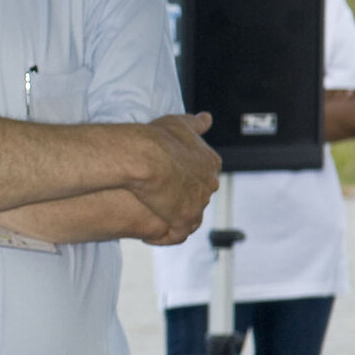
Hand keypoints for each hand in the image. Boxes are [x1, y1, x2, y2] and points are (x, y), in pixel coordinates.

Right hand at [127, 113, 220, 240]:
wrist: (144, 156)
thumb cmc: (157, 138)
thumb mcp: (178, 123)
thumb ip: (195, 123)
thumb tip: (207, 119)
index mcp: (210, 162)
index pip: (202, 175)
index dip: (183, 177)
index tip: (168, 178)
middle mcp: (209, 184)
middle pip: (197, 196)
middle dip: (180, 198)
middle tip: (158, 196)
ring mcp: (199, 204)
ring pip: (187, 216)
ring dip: (171, 217)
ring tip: (151, 215)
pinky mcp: (183, 220)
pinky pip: (174, 235)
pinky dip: (163, 236)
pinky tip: (148, 233)